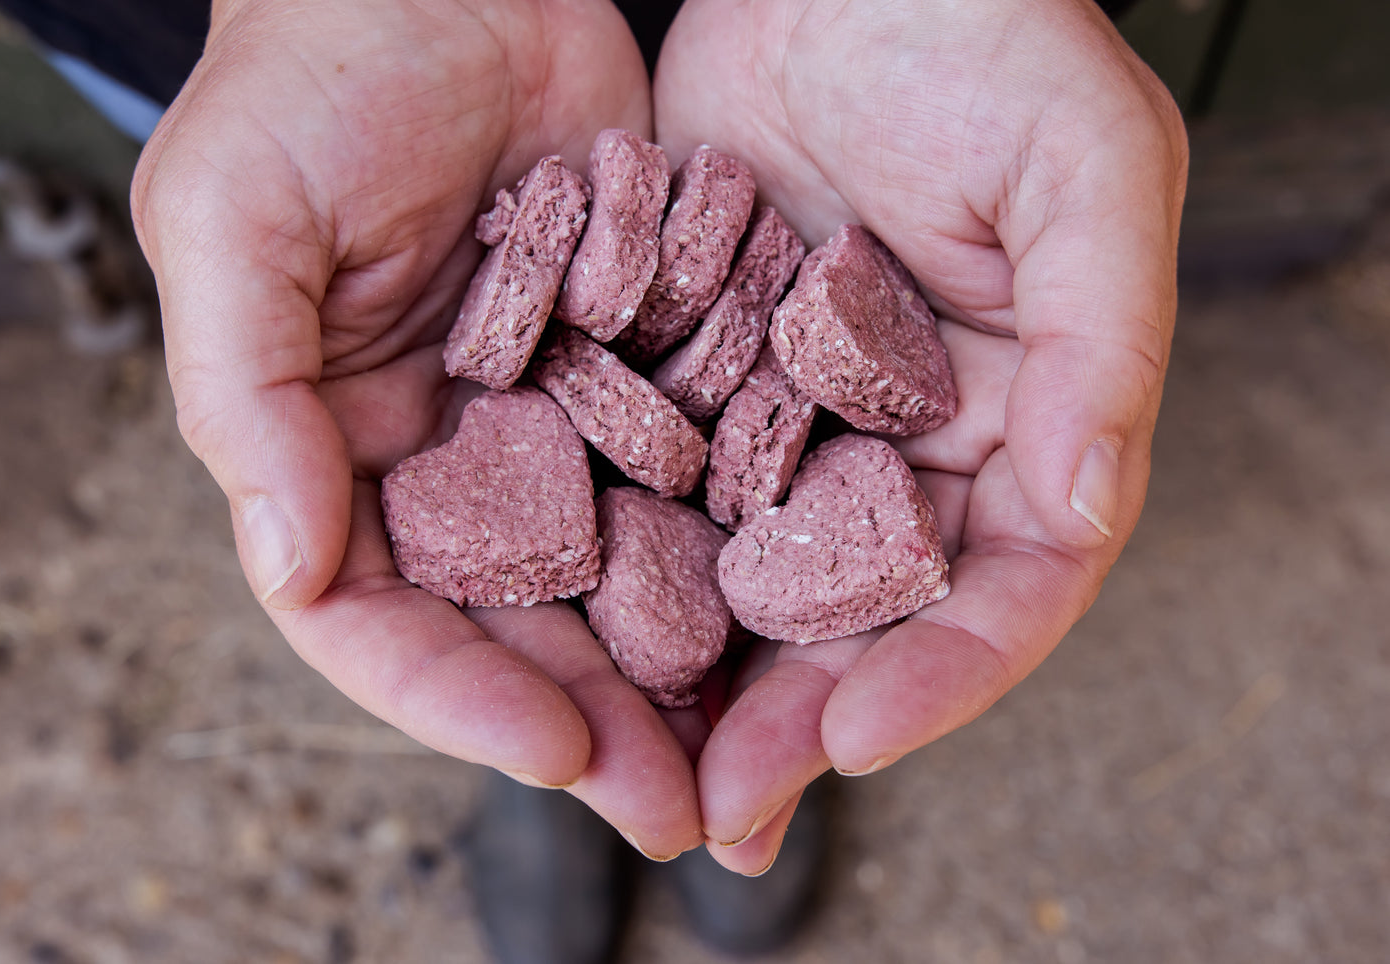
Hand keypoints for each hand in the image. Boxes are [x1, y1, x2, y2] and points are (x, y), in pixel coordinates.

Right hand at [132, 0, 700, 858]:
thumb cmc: (314, 74)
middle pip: (510, 625)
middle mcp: (442, 457)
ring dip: (672, 664)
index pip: (375, 616)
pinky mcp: (632, 370)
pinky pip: (681, 474)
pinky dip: (726, 542)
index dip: (456, 698)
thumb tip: (290, 567)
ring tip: (751, 741)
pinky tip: (793, 600)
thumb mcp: (235, 220)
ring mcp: (544, 420)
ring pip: (610, 573)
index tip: (558, 752)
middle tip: (680, 807)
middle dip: (590, 720)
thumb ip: (244, 398)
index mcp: (330, 449)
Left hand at [654, 0, 1187, 872]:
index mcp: (1027, 421)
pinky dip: (628, 561)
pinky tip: (570, 627)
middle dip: (796, 717)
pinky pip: (667, 487)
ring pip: (754, 579)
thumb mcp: (1086, 166)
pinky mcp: (705, 377)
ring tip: (634, 763)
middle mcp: (911, 444)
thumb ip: (1105, 341)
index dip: (941, 674)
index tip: (852, 737)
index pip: (1004, 587)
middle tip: (720, 810)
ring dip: (699, 677)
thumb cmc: (989, 33)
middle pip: (864, 616)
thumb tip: (1084, 507)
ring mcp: (801, 419)